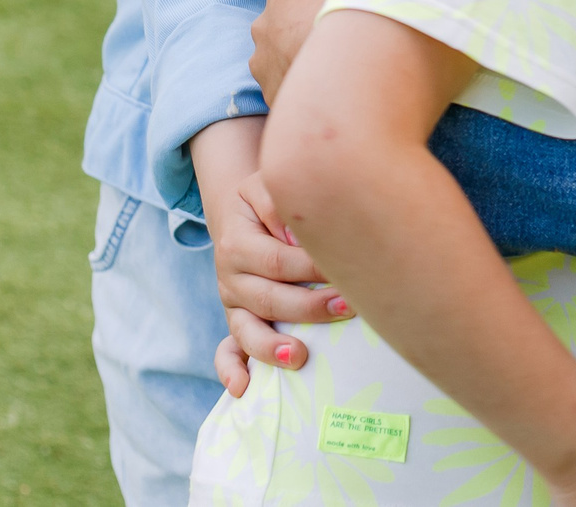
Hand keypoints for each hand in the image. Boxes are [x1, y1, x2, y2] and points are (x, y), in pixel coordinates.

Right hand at [213, 167, 347, 389]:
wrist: (239, 216)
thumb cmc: (267, 203)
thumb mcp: (264, 188)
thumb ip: (279, 203)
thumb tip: (299, 236)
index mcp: (238, 241)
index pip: (279, 260)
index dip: (312, 267)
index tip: (349, 268)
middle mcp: (231, 276)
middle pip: (270, 298)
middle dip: (310, 307)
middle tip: (349, 307)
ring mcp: (233, 303)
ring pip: (249, 329)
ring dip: (274, 346)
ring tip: (301, 356)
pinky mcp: (236, 322)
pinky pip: (227, 351)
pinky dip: (232, 370)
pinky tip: (244, 388)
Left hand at [251, 0, 337, 103]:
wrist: (336, 72)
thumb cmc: (337, 10)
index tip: (329, 6)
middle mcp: (265, 25)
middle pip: (282, 23)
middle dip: (300, 27)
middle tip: (330, 34)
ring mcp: (265, 60)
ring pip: (279, 54)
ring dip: (295, 56)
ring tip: (325, 64)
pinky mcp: (271, 91)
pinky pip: (283, 84)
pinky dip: (297, 83)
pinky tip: (320, 85)